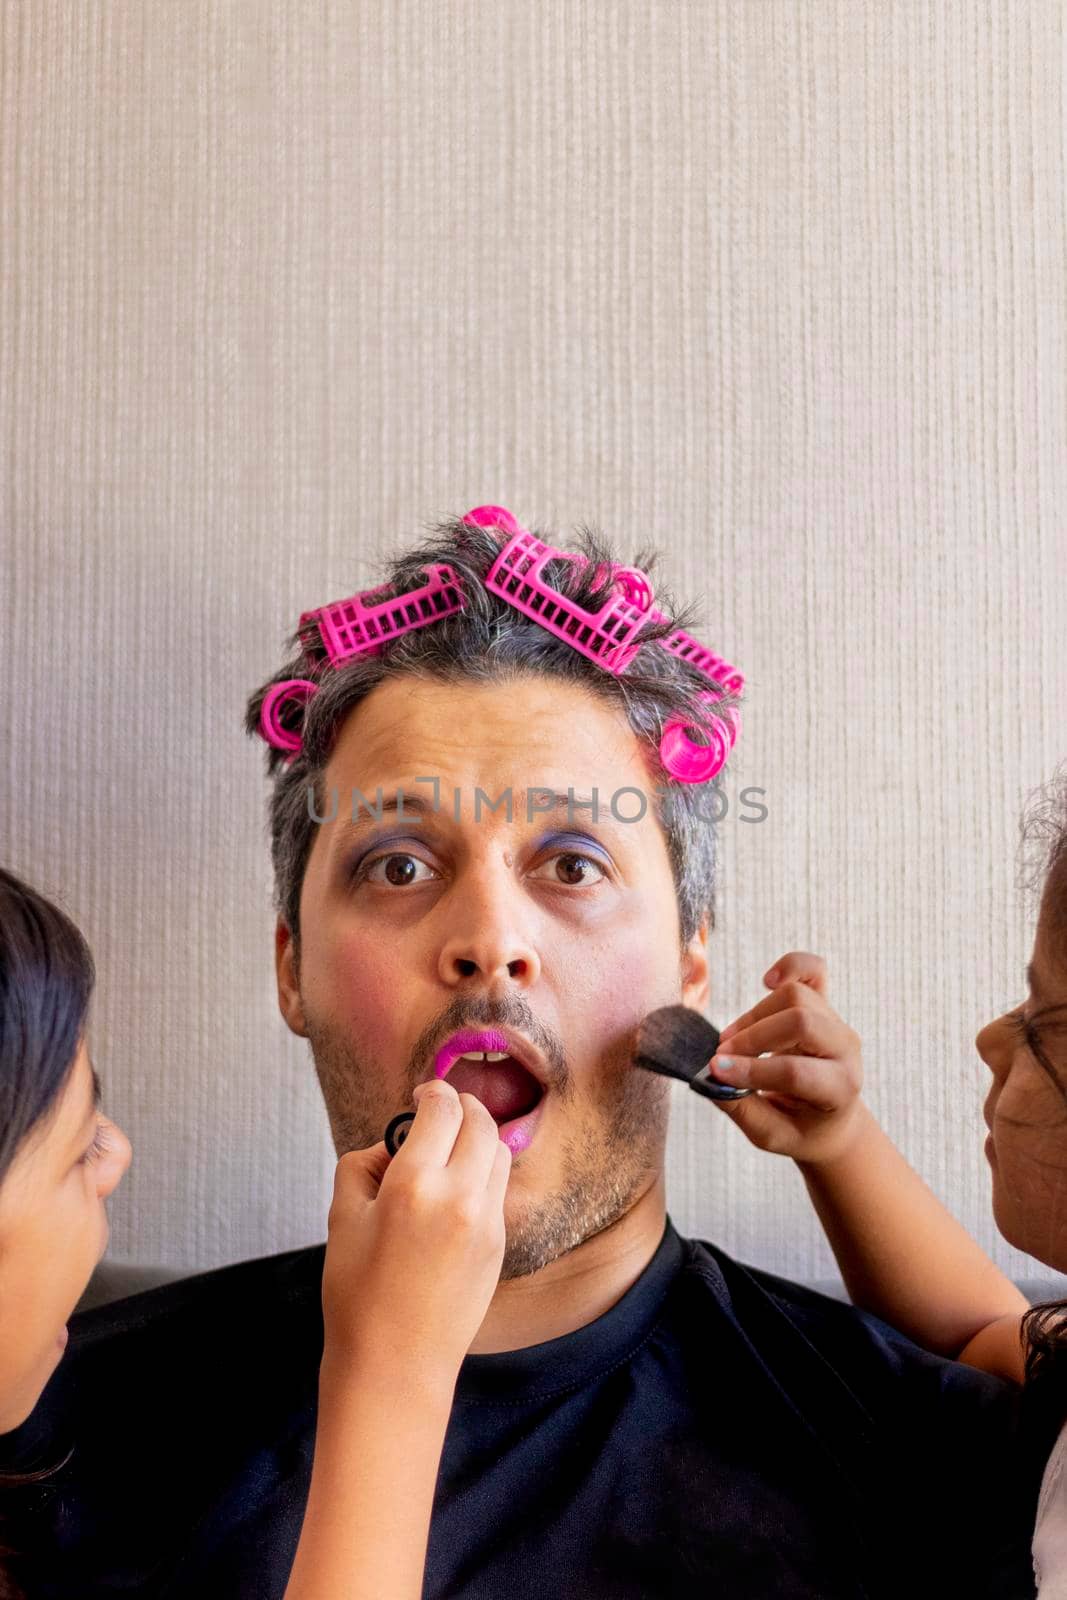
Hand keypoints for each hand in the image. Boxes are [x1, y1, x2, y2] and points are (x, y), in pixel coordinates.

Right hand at [320, 1080, 510, 1380]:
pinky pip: (498, 1189)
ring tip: (449, 1152)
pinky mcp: (499, 1245)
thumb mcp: (341, 1219)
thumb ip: (362, 1165)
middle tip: (439, 1112)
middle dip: (461, 1107)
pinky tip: (456, 1190)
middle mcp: (459, 1197)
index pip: (442, 1108)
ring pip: (499, 1151)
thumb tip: (389, 1145)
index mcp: (413, 1184)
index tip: (422, 1094)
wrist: (394, 1366)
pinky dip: (483, 1174)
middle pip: (480, 1121)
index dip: (433, 1091)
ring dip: (478, 1138)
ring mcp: (486, 1222)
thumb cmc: (357, 1295)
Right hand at [708, 951, 866, 1165]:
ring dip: (755, 1016)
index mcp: (840, 1088)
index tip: (715, 1070)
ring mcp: (837, 1022)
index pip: (795, 1071)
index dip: (752, 1069)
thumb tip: (708, 1078)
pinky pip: (813, 970)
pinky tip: (768, 982)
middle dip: (752, 1036)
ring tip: (734, 1040)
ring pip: (795, 996)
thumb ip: (740, 1108)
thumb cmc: (800, 1129)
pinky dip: (790, 967)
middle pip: (800, 1021)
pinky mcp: (825, 1004)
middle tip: (721, 1056)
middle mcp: (845, 1049)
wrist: (831, 1119)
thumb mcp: (771, 1134)